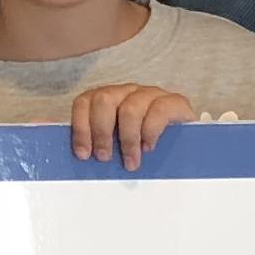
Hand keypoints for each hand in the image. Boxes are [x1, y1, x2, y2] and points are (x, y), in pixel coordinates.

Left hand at [70, 84, 194, 171]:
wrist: (186, 147)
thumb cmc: (142, 148)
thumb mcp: (115, 146)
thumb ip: (96, 145)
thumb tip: (69, 150)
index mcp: (107, 100)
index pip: (84, 102)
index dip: (81, 128)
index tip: (83, 154)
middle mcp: (127, 93)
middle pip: (104, 100)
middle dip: (102, 132)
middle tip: (105, 158)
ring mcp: (150, 94)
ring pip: (130, 107)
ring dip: (127, 138)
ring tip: (131, 162)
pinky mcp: (174, 102)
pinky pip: (158, 110)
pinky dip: (150, 132)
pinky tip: (149, 148)